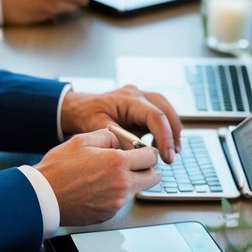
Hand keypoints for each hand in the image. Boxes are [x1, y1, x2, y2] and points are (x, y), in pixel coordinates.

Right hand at [35, 129, 161, 224]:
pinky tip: (99, 188)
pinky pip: (122, 202)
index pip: (152, 157)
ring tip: (108, 176)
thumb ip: (108, 136)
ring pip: (137, 190)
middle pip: (153, 177)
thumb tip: (121, 139)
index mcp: (117, 162)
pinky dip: (116, 195)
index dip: (148, 152)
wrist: (42, 196)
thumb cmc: (58, 169)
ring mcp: (117, 202)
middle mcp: (122, 184)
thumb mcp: (82, 140)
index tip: (142, 152)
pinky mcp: (109, 214)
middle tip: (133, 165)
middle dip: (146, 169)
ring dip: (130, 182)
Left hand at [61, 85, 180, 163]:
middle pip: (166, 112)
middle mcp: (138, 95)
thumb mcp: (97, 127)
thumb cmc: (85, 114)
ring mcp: (142, 99)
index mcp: (128, 98)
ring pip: (167, 112)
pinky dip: (164, 131)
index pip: (155, 116)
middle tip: (171, 156)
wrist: (79, 107)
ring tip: (169, 153)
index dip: (165, 137)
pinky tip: (159, 146)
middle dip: (173, 135)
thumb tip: (135, 155)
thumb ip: (118, 140)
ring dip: (171, 133)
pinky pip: (160, 117)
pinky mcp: (143, 107)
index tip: (167, 156)